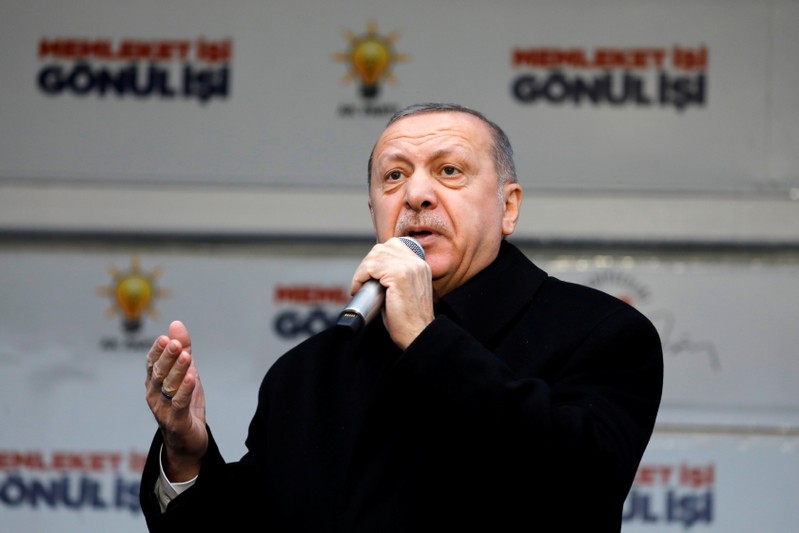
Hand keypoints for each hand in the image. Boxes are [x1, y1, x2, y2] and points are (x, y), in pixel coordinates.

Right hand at [145, 320, 207, 481]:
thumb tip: (176, 323)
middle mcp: (154, 394)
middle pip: (159, 373)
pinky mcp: (175, 421)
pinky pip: (179, 404)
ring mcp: (163, 409)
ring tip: (186, 356)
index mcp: (155, 382)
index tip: (165, 338)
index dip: (158, 350)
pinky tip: (192, 378)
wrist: (187, 441)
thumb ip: (182, 350)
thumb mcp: (186, 373)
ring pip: (168, 387)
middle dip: (167, 357)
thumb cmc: (184, 404)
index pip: (152, 363)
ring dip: (177, 370)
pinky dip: (185, 390)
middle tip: (175, 343)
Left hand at [350, 237, 433, 348]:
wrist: (417, 334)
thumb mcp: (405, 290)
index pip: (393, 246)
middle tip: (361, 282)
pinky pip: (371, 267)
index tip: (369, 275)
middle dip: (367, 263)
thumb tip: (373, 271)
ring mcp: (409, 267)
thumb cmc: (408, 319)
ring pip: (375, 256)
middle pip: (382, 248)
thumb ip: (394, 276)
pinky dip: (360, 277)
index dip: (376, 258)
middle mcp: (417, 262)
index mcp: (420, 264)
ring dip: (362, 271)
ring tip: (359, 286)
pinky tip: (358, 288)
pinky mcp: (398, 275)